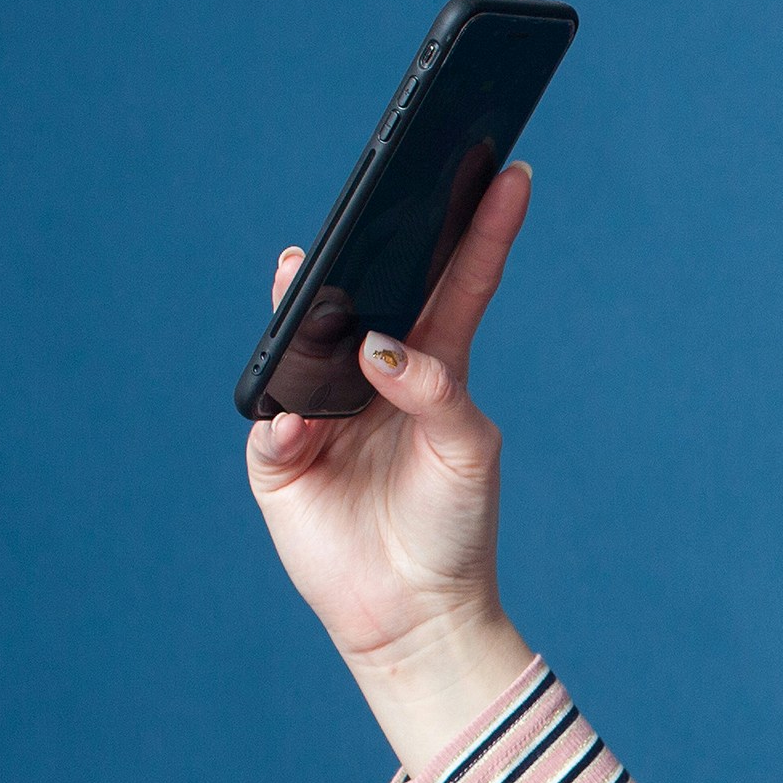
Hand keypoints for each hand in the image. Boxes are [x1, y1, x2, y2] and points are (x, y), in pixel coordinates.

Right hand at [242, 161, 541, 769]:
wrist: (412, 611)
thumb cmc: (454, 526)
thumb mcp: (465, 451)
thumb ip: (434, 391)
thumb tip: (375, 345)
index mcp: (434, 367)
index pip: (458, 283)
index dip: (482, 229)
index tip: (509, 171)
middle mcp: (373, 375)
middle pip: (365, 294)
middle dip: (366, 242)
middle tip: (383, 184)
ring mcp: (322, 409)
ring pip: (301, 339)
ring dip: (299, 301)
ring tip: (303, 263)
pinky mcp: (280, 456)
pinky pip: (273, 418)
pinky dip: (286, 412)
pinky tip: (297, 415)